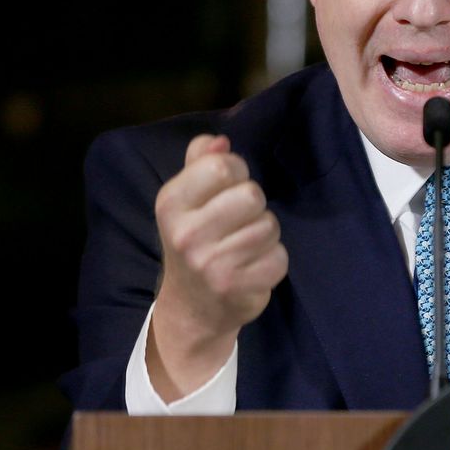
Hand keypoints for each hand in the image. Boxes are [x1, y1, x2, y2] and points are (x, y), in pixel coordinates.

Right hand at [146, 134, 286, 399]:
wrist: (190, 307)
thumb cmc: (194, 241)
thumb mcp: (186, 199)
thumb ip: (200, 162)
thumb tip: (221, 141)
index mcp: (171, 203)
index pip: (221, 166)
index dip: (237, 171)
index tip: (229, 187)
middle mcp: (187, 234)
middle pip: (251, 195)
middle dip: (254, 205)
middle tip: (239, 221)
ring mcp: (212, 264)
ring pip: (269, 226)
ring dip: (265, 234)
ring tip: (244, 246)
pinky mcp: (238, 288)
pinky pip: (279, 257)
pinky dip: (273, 260)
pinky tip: (253, 267)